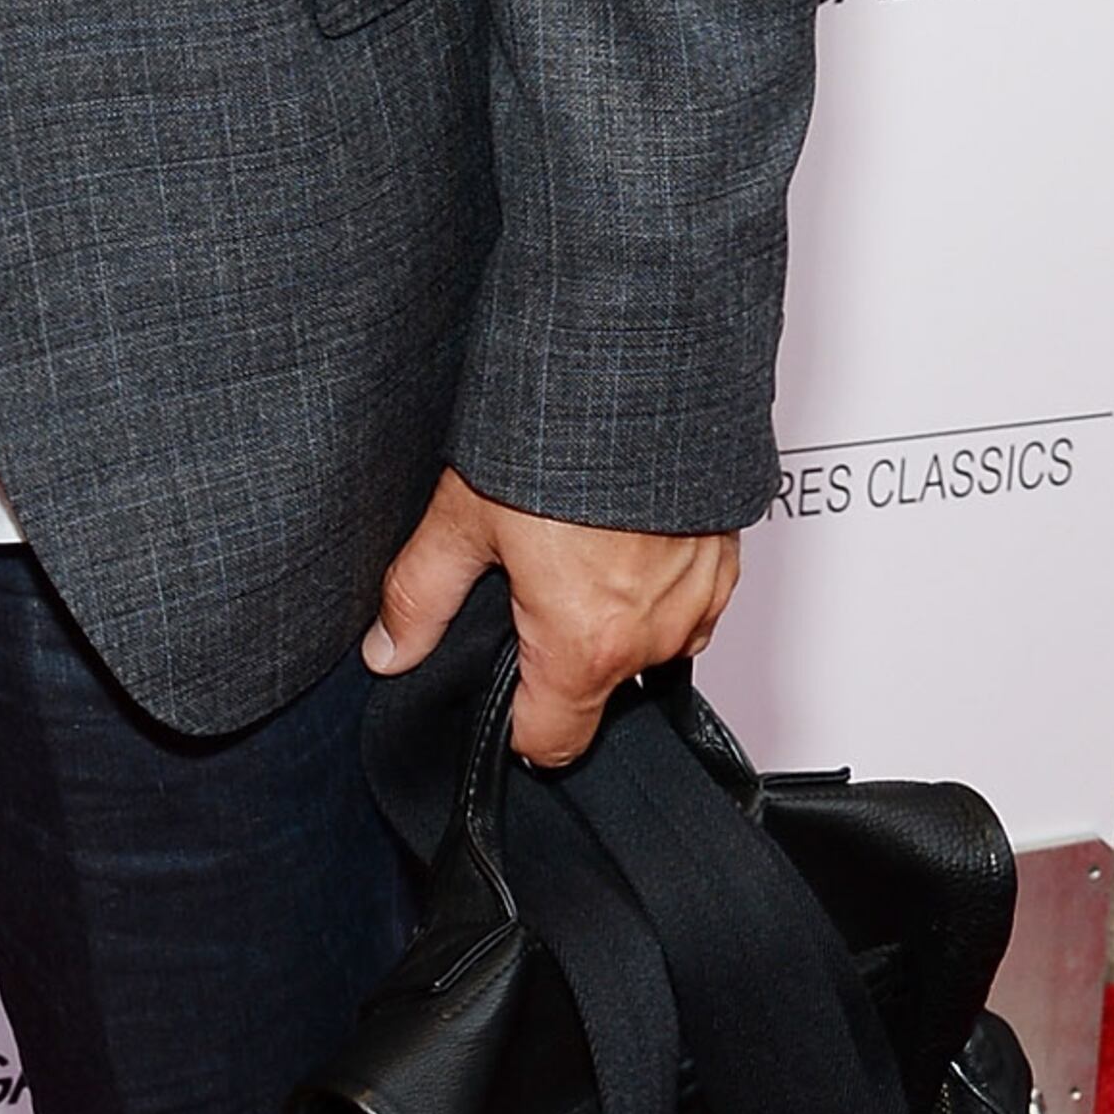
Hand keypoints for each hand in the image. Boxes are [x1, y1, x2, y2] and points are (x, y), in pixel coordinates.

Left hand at [363, 467, 738, 775]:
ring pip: (644, 647)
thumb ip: (418, 595)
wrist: (641, 371)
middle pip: (597, 693)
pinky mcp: (726, 565)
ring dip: (610, 620)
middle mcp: (653, 636)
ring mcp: (698, 601)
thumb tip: (388, 648)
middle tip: (526, 591)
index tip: (499, 691)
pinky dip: (652, 586)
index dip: (513, 726)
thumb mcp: (463, 517)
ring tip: (573, 552)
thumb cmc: (563, 436)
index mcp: (585, 645)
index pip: (551, 743)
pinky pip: (684, 606)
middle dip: (559, 658)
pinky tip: (617, 536)